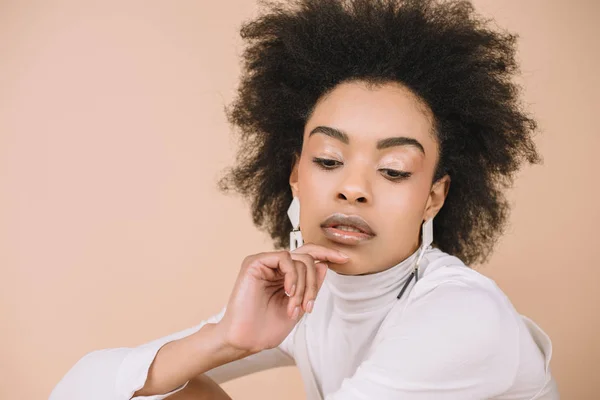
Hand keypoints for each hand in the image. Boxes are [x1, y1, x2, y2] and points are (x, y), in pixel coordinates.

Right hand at [216, 243, 348, 352]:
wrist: (247, 339)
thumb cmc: (268, 327)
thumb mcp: (299, 306)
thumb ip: (311, 286)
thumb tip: (324, 264)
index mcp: (285, 275)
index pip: (308, 256)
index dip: (327, 254)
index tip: (345, 259)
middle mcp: (275, 266)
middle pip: (307, 258)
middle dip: (314, 283)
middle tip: (309, 306)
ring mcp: (265, 263)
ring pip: (299, 260)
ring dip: (303, 286)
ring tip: (296, 307)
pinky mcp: (255, 262)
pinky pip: (284, 258)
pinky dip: (292, 276)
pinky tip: (288, 292)